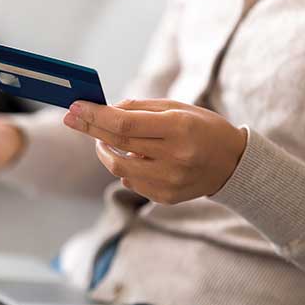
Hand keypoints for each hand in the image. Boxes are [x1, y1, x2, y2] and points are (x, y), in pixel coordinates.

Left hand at [63, 99, 246, 203]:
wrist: (232, 164)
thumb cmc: (202, 128)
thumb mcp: (178, 107)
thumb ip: (140, 108)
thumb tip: (105, 109)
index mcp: (179, 128)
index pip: (124, 124)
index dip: (95, 116)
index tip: (75, 107)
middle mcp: (175, 157)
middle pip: (117, 145)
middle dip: (90, 130)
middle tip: (72, 118)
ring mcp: (170, 181)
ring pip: (118, 168)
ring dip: (105, 151)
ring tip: (105, 140)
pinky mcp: (166, 197)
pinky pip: (131, 182)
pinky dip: (125, 167)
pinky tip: (134, 157)